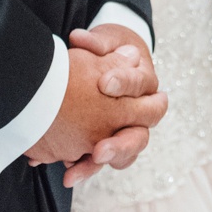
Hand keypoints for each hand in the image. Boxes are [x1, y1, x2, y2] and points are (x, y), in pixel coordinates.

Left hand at [56, 25, 159, 185]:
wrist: (109, 65)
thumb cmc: (110, 49)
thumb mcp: (105, 40)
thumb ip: (96, 42)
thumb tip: (79, 39)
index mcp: (144, 80)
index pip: (141, 84)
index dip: (124, 82)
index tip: (103, 83)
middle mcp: (142, 109)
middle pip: (142, 131)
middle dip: (121, 141)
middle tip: (99, 148)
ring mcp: (128, 129)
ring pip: (127, 151)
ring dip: (106, 160)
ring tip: (82, 164)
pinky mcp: (111, 143)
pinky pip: (104, 160)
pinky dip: (85, 167)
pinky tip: (67, 172)